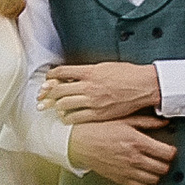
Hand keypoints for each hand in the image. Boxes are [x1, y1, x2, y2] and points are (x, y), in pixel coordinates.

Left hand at [42, 60, 166, 127]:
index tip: (47, 80)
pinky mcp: (99, 113)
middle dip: (47, 94)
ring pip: (65, 104)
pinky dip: (68, 118)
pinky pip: (77, 117)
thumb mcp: (104, 66)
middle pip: (59, 90)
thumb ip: (87, 71)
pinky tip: (65, 118)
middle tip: (40, 97)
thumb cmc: (127, 74)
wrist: (143, 86)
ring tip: (50, 108)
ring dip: (55, 106)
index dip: (51, 76)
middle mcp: (88, 86)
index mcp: (89, 71)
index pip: (62, 72)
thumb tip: (72, 76)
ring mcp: (93, 101)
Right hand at [65, 115, 179, 184]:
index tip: (169, 149)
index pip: (166, 153)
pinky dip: (145, 181)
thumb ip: (147, 121)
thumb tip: (164, 121)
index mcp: (137, 141)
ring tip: (153, 165)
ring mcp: (127, 170)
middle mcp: (134, 158)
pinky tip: (142, 172)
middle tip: (162, 157)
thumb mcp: (124, 119)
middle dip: (165, 162)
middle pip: (163, 168)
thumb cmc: (99, 129)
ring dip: (156, 173)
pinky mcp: (120, 179)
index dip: (171, 151)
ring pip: (154, 179)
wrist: (79, 142)